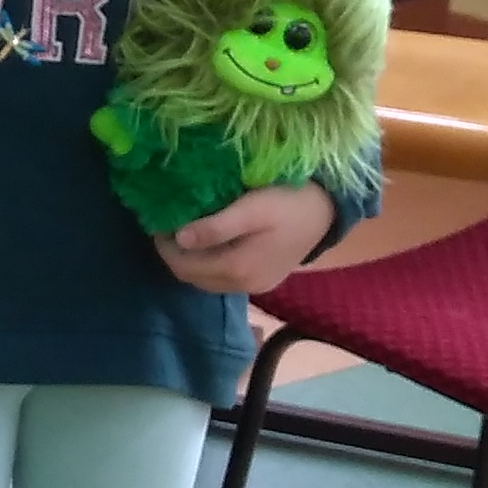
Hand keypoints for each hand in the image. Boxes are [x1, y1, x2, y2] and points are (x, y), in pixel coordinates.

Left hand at [154, 180, 337, 296]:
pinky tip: (209, 241)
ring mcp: (255, 286)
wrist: (331, 209)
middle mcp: (244, 285)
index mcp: (238, 269)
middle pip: (194, 277)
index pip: (185, 267)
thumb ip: (217, 226)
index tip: (156, 222)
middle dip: (175, 254)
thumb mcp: (253, 208)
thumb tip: (180, 238)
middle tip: (166, 225)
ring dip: (192, 259)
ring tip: (184, 231)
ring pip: (208, 280)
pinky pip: (224, 277)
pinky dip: (210, 262)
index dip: (165, 247)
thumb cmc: (290, 201)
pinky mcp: (264, 280)